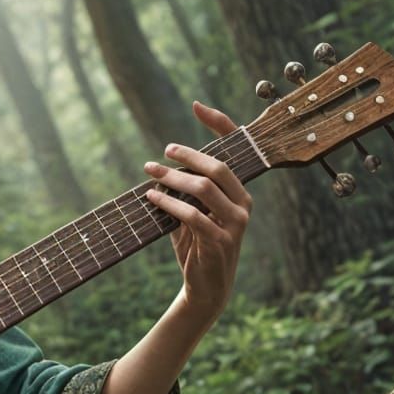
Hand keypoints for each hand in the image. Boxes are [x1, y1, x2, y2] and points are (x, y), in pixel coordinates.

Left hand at [142, 100, 252, 324]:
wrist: (205, 287)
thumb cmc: (196, 246)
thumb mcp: (190, 214)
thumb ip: (183, 192)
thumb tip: (160, 169)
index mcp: (239, 192)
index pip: (236, 151)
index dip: (219, 124)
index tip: (197, 106)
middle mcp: (243, 203)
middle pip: (218, 167)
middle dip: (187, 155)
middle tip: (162, 152)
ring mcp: (236, 222)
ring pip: (204, 189)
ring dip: (173, 179)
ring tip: (150, 173)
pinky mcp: (222, 241)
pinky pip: (192, 215)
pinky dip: (168, 204)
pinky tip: (151, 198)